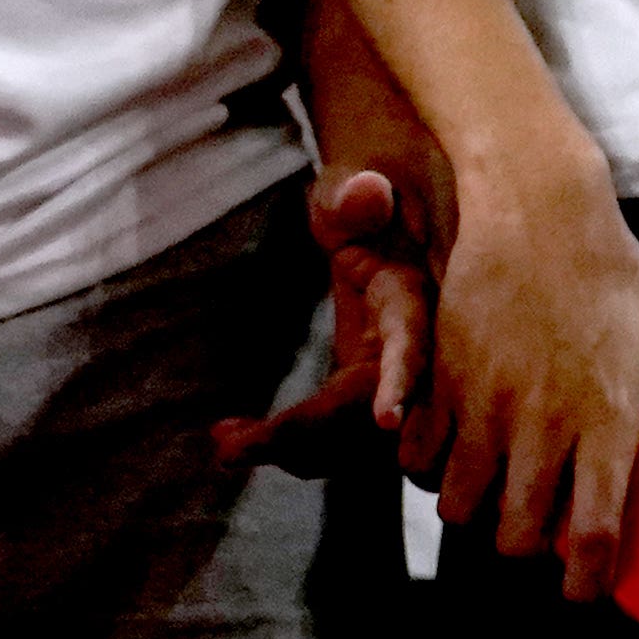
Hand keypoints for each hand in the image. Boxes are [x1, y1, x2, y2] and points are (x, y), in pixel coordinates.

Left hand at [216, 166, 437, 478]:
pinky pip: (333, 433)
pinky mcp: (361, 391)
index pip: (414, 346)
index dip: (402, 382)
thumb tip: (366, 191)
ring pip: (351, 439)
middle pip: (371, 413)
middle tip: (231, 449)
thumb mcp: (350, 187)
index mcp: (411, 301)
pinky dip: (288, 443)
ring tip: (224, 444)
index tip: (385, 421)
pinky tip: (231, 437)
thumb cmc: (359, 195)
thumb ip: (352, 197)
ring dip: (292, 450)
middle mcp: (408, 352)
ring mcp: (386, 378)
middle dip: (311, 438)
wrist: (374, 214)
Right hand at [424, 131, 638, 601]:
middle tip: (535, 531)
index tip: (581, 591)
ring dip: (474, 509)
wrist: (533, 208)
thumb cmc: (612, 272)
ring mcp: (487, 400)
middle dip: (524, 547)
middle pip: (518, 532)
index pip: (595, 533)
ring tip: (490, 491)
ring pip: (460, 500)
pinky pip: (421, 452)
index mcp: (613, 420)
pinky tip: (449, 451)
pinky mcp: (444, 375)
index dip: (584, 580)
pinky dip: (431, 465)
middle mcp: (545, 421)